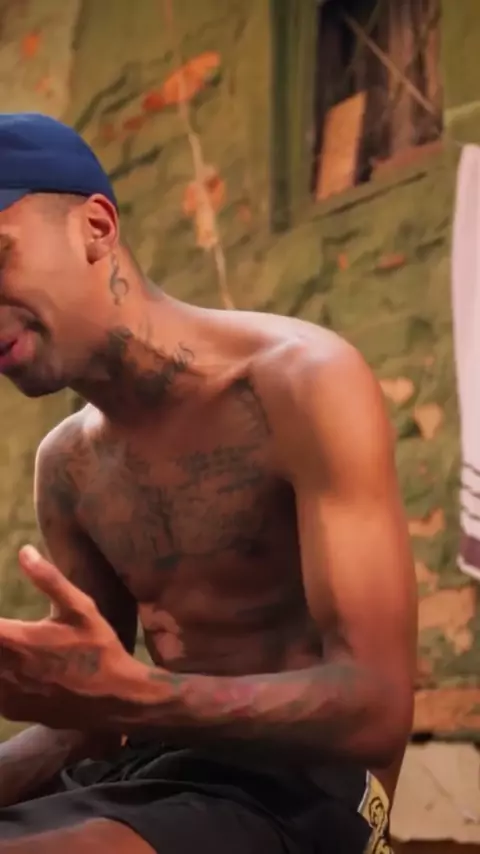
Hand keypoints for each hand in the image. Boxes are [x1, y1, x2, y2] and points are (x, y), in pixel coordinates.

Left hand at [0, 546, 138, 728]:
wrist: (116, 699)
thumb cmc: (99, 648)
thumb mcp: (81, 608)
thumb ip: (50, 580)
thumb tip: (23, 551)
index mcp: (19, 639)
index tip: (1, 619)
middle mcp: (7, 669)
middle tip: (7, 631)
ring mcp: (9, 694)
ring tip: (9, 644)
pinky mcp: (14, 710)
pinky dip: (0, 677)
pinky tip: (11, 667)